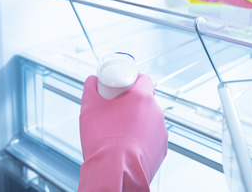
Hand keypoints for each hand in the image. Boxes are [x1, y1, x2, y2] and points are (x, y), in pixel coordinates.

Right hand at [78, 74, 167, 191]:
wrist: (114, 171)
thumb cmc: (103, 139)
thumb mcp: (89, 107)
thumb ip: (90, 88)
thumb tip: (92, 81)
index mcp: (142, 97)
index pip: (143, 79)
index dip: (131, 81)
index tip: (121, 86)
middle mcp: (156, 112)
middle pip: (145, 101)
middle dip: (131, 104)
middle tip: (115, 110)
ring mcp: (161, 132)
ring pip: (148, 121)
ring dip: (136, 123)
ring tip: (118, 133)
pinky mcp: (161, 149)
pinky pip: (151, 139)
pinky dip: (141, 140)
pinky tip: (126, 147)